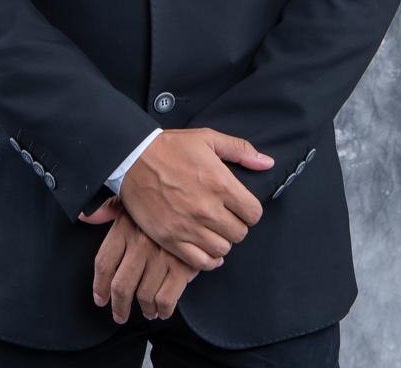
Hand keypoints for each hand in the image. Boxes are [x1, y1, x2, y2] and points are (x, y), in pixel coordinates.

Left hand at [84, 200, 199, 323]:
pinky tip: (163, 309)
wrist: (199, 201)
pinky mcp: (182, 266)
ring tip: (147, 311)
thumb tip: (84, 216)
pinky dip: (163, 310)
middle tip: (120, 315)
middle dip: (119, 306)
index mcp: (125, 225)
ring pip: (143, 296)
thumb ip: (108, 210)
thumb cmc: (163, 203)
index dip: (99, 286)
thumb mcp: (134, 200)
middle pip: (121, 286)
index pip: (104, 263)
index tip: (100, 298)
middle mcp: (140, 242)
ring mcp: (161, 255)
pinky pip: (165, 300)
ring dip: (145, 309)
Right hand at [118, 127, 272, 269]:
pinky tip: (204, 246)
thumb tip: (267, 163)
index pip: (254, 214)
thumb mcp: (207, 138)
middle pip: (240, 234)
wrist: (133, 158)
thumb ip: (240, 150)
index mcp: (220, 183)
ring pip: (222, 250)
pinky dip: (206, 259)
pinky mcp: (171, 239)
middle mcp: (207, 208)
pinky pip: (200, 263)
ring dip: (221, 241)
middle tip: (224, 216)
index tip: (240, 206)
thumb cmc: (170, 147)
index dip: (250, 211)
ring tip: (212, 229)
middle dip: (235, 225)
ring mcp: (189, 226)